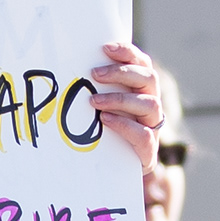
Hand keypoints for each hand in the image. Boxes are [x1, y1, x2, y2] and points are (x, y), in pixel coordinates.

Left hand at [91, 43, 167, 179]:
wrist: (114, 172)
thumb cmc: (104, 133)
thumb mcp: (100, 107)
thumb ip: (96, 89)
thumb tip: (66, 64)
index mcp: (143, 90)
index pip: (142, 64)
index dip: (127, 53)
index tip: (105, 48)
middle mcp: (152, 105)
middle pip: (149, 79)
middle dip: (122, 73)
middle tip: (95, 74)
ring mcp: (153, 128)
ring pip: (150, 104)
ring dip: (120, 99)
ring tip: (94, 102)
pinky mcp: (149, 151)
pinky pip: (144, 135)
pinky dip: (124, 125)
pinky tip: (105, 120)